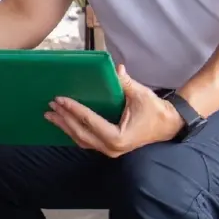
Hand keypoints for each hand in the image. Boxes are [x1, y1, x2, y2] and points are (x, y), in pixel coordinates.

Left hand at [45, 65, 184, 157]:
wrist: (169, 124)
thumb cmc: (155, 110)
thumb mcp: (140, 94)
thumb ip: (125, 83)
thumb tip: (115, 68)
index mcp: (118, 137)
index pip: (90, 122)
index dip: (74, 110)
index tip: (60, 99)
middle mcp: (112, 148)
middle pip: (81, 134)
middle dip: (64, 119)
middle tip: (50, 106)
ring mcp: (109, 150)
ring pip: (81, 140)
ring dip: (65, 127)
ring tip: (50, 115)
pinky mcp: (108, 147)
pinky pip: (87, 140)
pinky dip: (73, 131)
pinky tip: (63, 122)